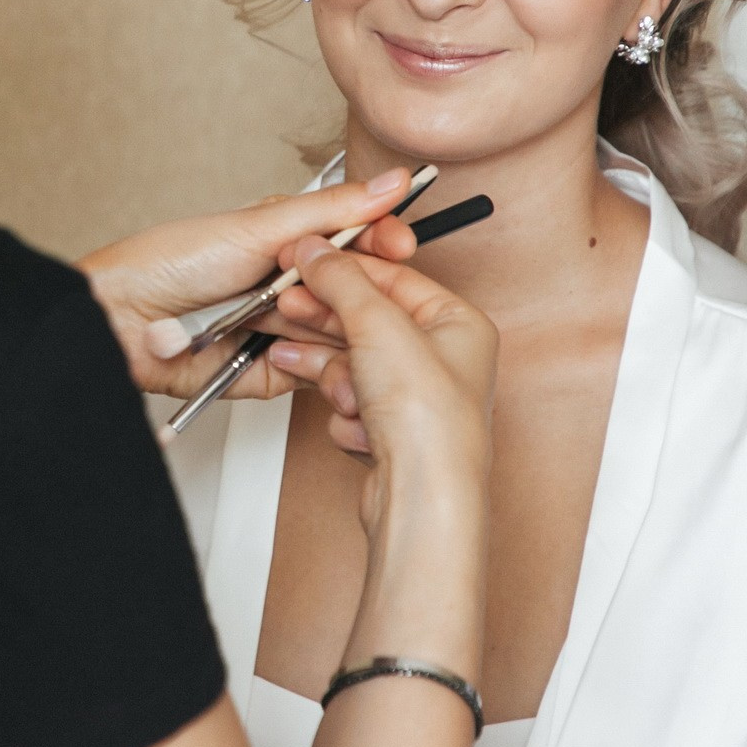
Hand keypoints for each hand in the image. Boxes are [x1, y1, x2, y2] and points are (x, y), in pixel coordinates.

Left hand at [75, 169, 421, 399]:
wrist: (122, 321)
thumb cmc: (171, 262)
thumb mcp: (257, 227)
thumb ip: (331, 211)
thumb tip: (390, 183)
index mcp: (288, 240)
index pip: (357, 241)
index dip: (382, 244)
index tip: (399, 246)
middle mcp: (288, 285)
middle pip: (355, 293)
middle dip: (351, 291)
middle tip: (331, 285)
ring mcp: (282, 329)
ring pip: (340, 335)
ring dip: (322, 325)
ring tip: (282, 314)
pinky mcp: (272, 373)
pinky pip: (313, 373)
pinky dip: (307, 362)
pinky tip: (283, 348)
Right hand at [269, 237, 497, 518]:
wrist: (422, 497)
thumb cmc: (429, 422)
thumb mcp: (378, 326)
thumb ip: (342, 280)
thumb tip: (316, 249)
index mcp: (458, 324)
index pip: (392, 278)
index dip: (342, 268)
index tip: (303, 260)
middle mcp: (444, 359)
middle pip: (368, 320)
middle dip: (324, 319)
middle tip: (287, 305)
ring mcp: (417, 398)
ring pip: (353, 363)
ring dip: (327, 368)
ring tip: (292, 360)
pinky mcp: (392, 431)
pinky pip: (351, 401)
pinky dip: (341, 409)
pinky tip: (346, 418)